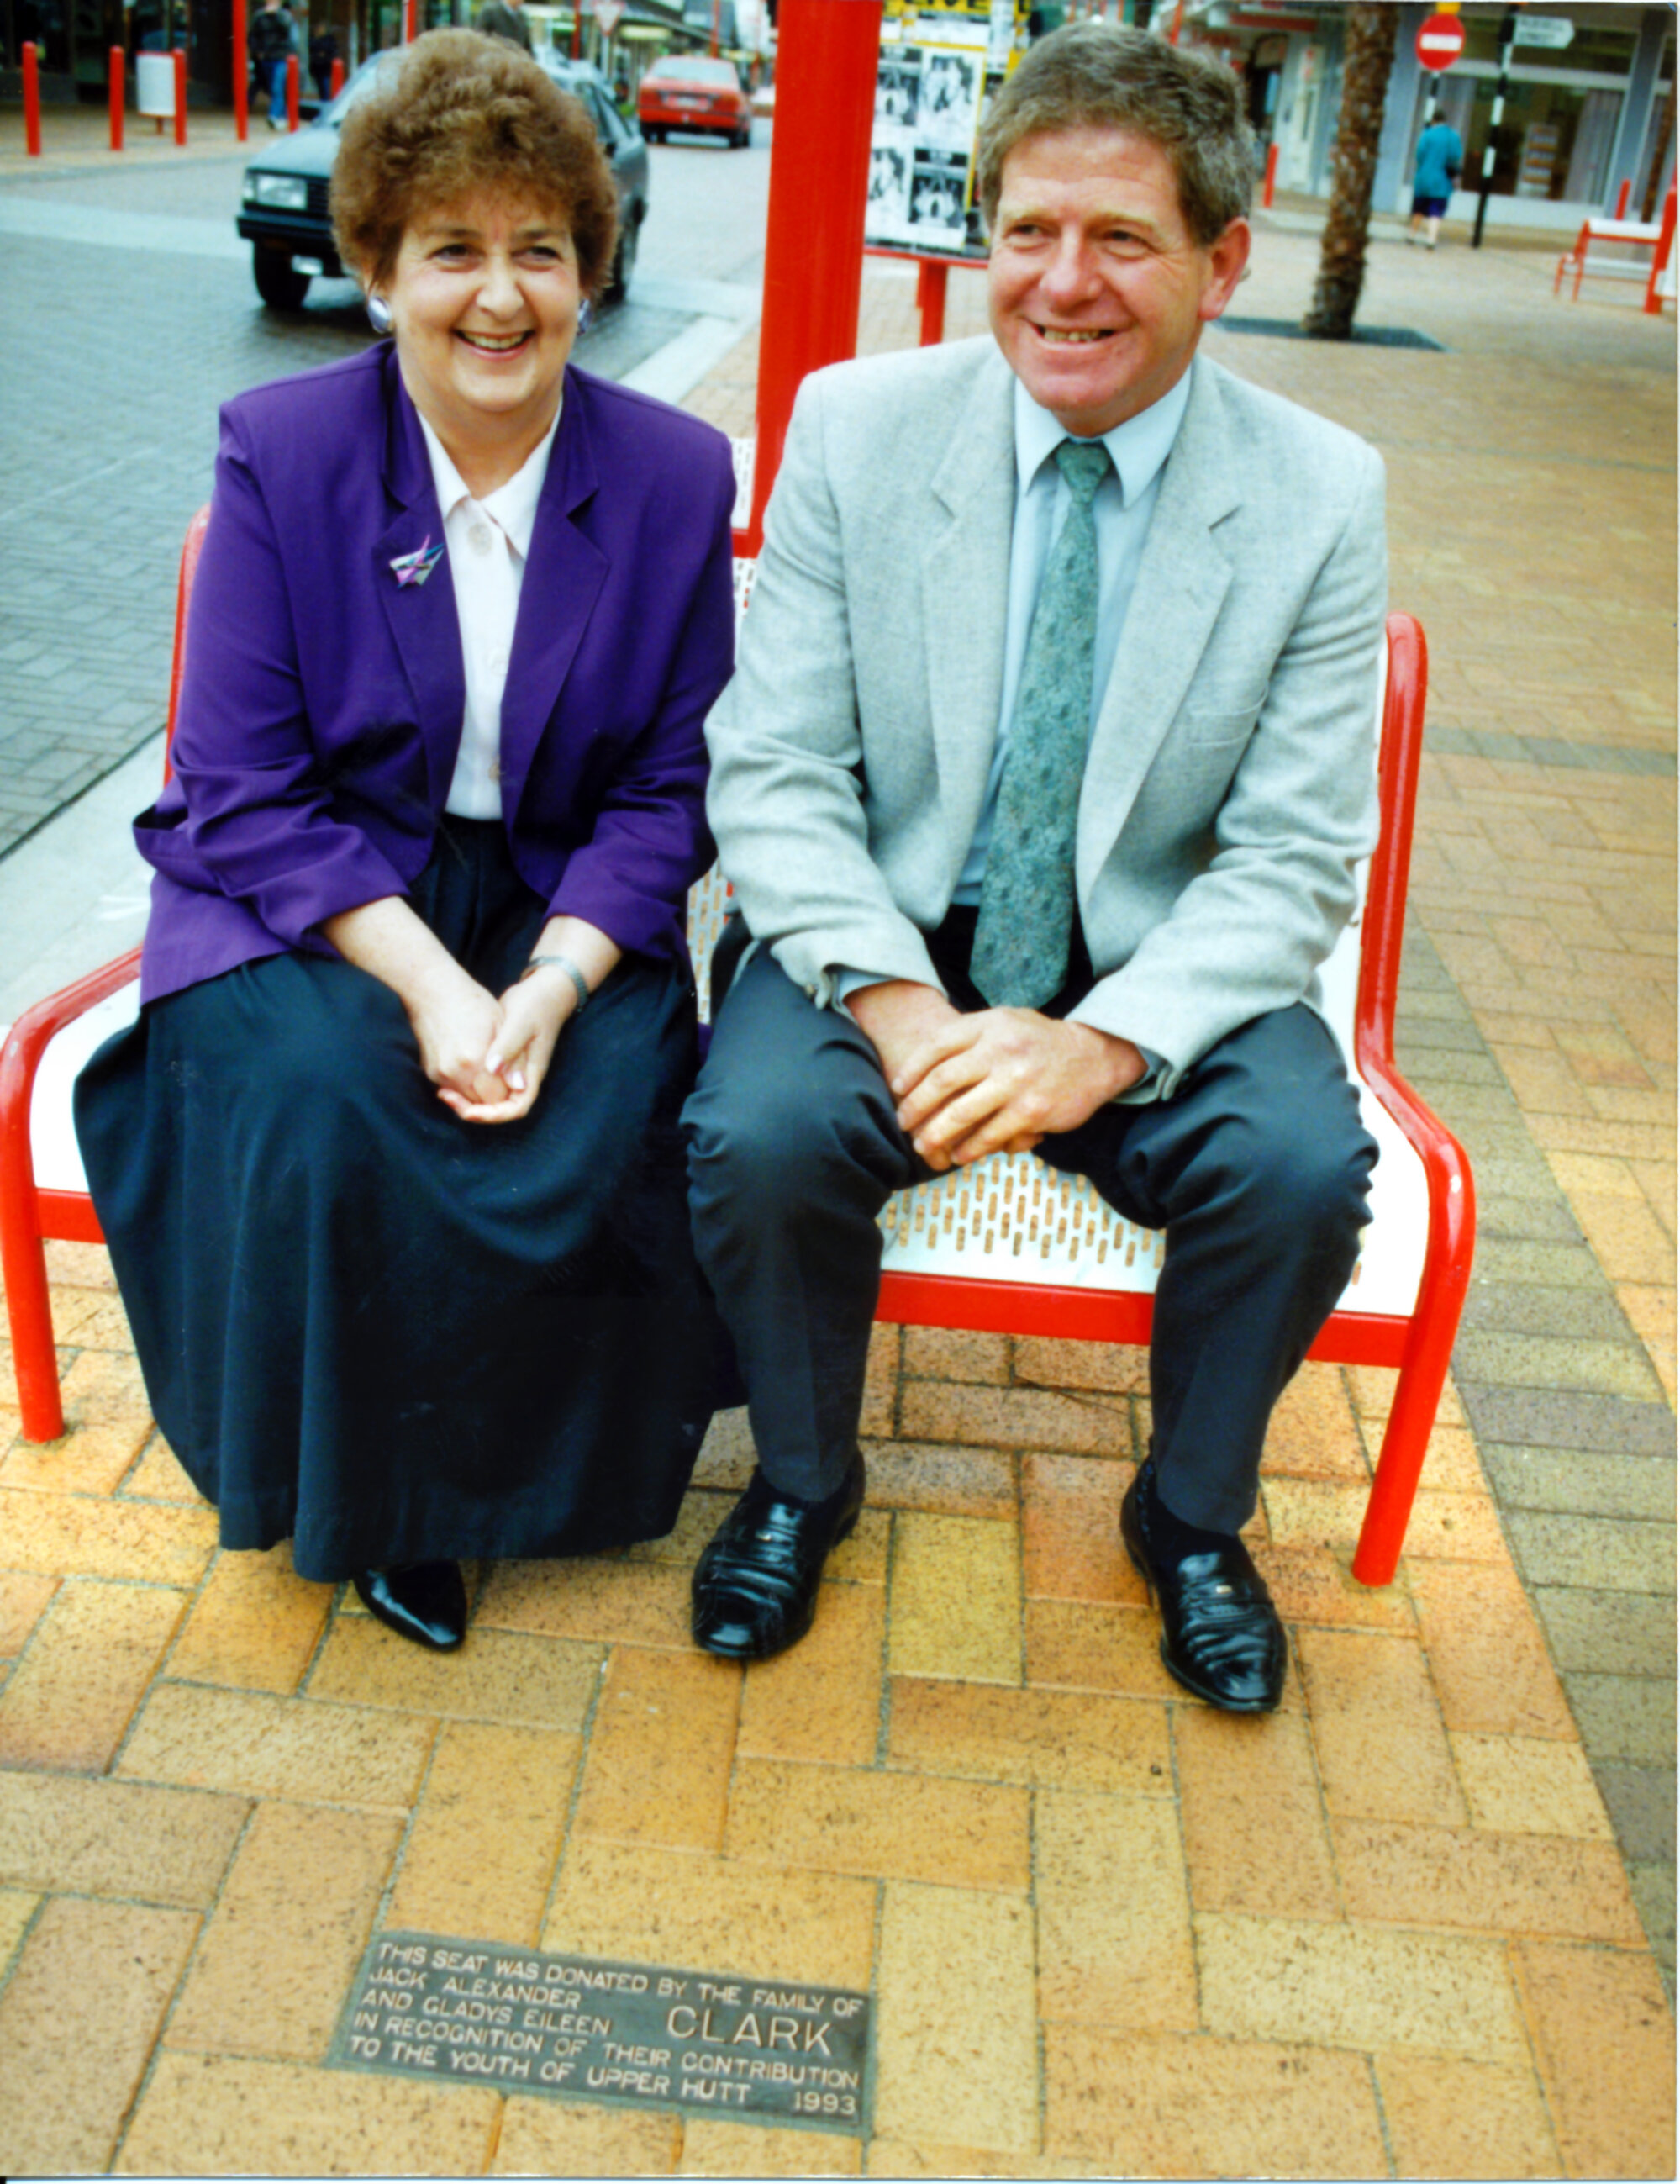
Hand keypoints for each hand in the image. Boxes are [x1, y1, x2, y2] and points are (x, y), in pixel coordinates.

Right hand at [402, 965, 512, 1109]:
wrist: (432, 990)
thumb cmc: (473, 1003)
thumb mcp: (502, 1026)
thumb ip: (513, 1060)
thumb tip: (520, 1087)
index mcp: (476, 1060)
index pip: (499, 1098)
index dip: (508, 1091)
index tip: (512, 1077)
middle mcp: (455, 1072)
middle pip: (481, 1102)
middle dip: (493, 1094)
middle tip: (501, 1073)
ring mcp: (439, 1073)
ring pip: (466, 1098)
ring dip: (477, 1090)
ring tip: (486, 1064)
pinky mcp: (430, 1071)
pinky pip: (452, 1088)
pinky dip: (463, 1082)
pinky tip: (470, 1062)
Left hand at [437, 967, 573, 1124]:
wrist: (544, 991)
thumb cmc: (535, 1005)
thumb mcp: (521, 1022)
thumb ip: (508, 1047)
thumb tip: (492, 1071)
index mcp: (530, 1073)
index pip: (516, 1108)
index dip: (492, 1115)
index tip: (469, 1111)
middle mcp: (520, 1077)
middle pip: (499, 1108)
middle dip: (473, 1110)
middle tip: (446, 1098)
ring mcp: (511, 1070)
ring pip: (490, 1097)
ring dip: (467, 1100)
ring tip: (443, 1091)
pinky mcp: (500, 1061)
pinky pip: (484, 1082)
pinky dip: (466, 1084)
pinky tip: (448, 1077)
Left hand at [892, 1009, 1146, 1170]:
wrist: (1092, 1056)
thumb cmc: (1038, 1041)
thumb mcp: (1005, 1021)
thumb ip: (970, 1034)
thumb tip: (924, 1057)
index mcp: (989, 1025)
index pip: (936, 1046)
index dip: (911, 1070)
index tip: (897, 1088)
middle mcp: (1000, 1051)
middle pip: (941, 1082)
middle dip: (915, 1106)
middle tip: (902, 1121)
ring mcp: (1016, 1083)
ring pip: (961, 1114)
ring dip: (935, 1134)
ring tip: (922, 1145)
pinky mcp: (1031, 1112)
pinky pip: (990, 1136)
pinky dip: (969, 1149)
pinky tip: (958, 1155)